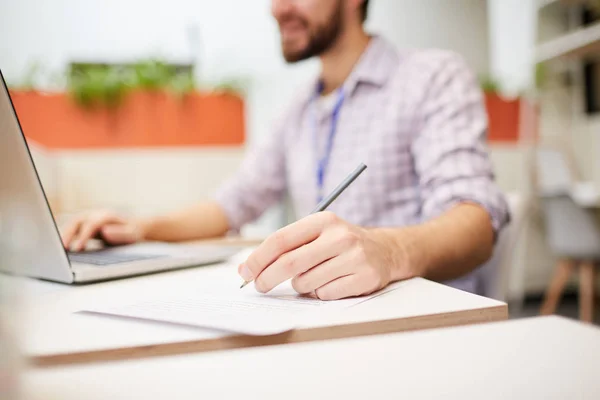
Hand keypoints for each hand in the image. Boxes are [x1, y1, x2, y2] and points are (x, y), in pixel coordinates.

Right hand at [61, 210, 144, 251]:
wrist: (133, 226)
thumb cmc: (133, 232)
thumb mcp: (132, 234)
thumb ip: (120, 233)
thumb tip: (105, 232)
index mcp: (106, 216)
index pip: (91, 225)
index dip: (83, 237)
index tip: (76, 248)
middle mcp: (95, 214)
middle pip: (77, 222)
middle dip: (67, 234)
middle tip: (60, 248)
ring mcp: (88, 218)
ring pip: (71, 224)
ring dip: (63, 235)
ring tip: (56, 250)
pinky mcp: (84, 224)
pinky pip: (72, 229)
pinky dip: (65, 237)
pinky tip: (61, 248)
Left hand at [239, 212, 409, 299]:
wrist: (385, 250)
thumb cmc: (340, 244)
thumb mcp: (317, 234)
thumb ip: (285, 248)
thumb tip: (248, 269)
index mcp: (323, 220)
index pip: (281, 239)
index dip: (258, 258)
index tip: (245, 273)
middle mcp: (339, 236)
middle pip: (290, 263)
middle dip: (268, 278)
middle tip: (260, 287)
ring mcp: (354, 257)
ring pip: (306, 282)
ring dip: (301, 286)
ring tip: (315, 276)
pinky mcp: (364, 277)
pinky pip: (325, 294)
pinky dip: (321, 293)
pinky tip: (333, 283)